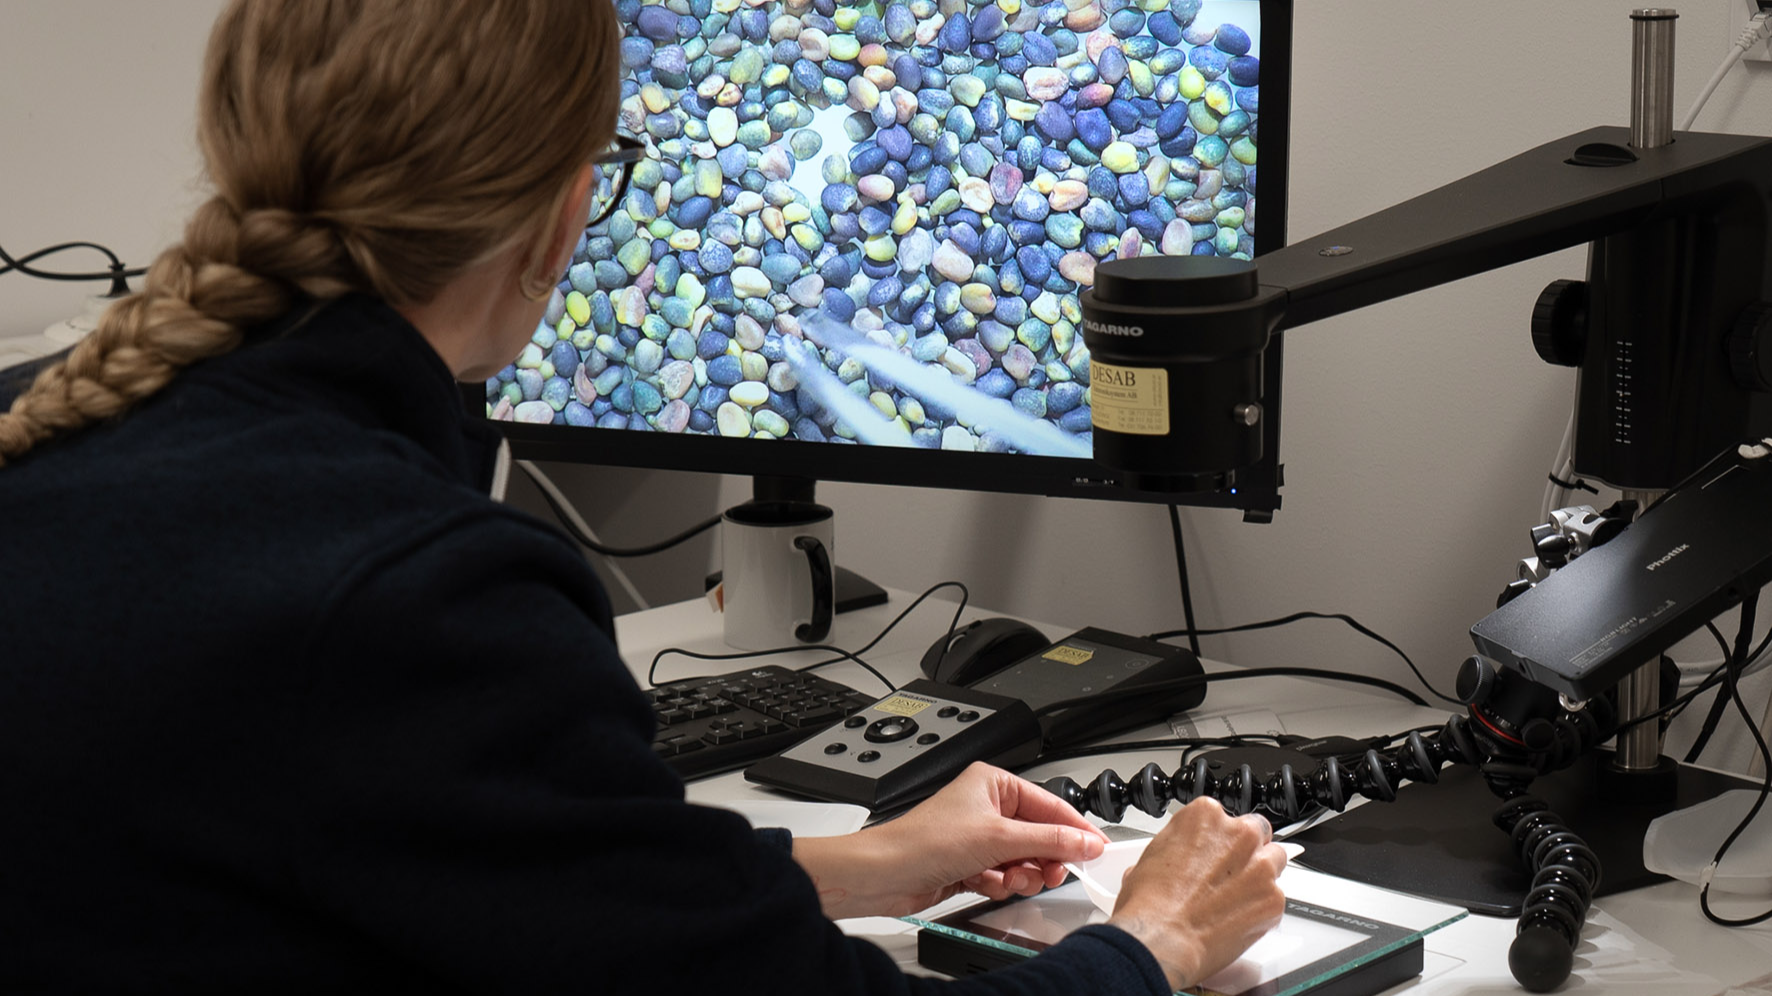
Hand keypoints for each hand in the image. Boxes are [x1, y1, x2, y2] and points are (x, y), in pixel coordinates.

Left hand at [791, 762, 1106, 918]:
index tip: (1096, 848)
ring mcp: (979, 836)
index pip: (1049, 803)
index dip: (1075, 828)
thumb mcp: (999, 838)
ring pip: (1024, 859)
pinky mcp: (971, 863)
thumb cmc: (924, 840)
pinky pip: (1005, 874)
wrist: (885, 874)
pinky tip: (984, 882)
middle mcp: (987, 806)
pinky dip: (1000, 882)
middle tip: (1050, 873)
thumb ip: (1049, 841)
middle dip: (1043, 857)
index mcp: (993, 782)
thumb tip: (1085, 841)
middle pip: (1039, 835)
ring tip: (1006, 877)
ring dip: (1019, 873)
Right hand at [1108, 797, 1288, 991]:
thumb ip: (1179, 846)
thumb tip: (1179, 857)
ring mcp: (1260, 867)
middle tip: (1228, 874)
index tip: (1212, 853)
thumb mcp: (1152, 855)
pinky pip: (1275, 898)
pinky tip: (1237, 919)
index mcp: (1206, 816)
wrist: (1161, 940)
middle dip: (1246, 851)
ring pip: (1274, 861)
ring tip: (1236, 897)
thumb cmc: (1150, 902)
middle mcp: (1239, 835)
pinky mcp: (1273, 899)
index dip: (1218, 839)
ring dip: (1260, 875)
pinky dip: (1261, 908)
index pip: (1224, 818)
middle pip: (1257, 833)